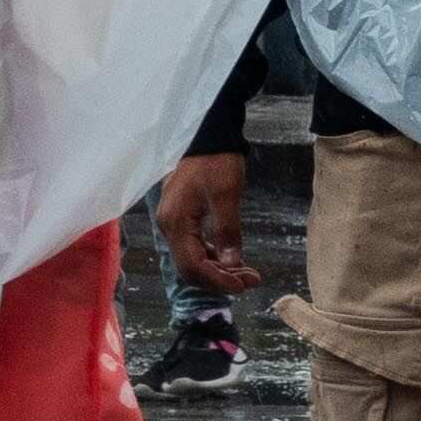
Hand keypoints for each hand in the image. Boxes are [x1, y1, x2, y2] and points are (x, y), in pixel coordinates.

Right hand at [156, 153, 256, 294]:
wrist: (208, 135)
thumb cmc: (216, 162)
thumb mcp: (226, 196)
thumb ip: (227, 232)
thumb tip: (232, 265)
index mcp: (176, 223)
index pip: (193, 266)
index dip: (218, 281)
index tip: (244, 285)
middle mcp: (169, 226)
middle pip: (191, 268)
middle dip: (221, 279)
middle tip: (251, 280)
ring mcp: (173, 222)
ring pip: (193, 259)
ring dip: (219, 270)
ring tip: (248, 273)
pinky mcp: (181, 217)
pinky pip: (194, 247)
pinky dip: (213, 257)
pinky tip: (233, 259)